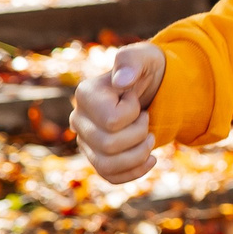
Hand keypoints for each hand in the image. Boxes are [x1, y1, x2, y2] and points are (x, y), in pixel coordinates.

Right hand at [71, 44, 169, 185]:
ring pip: (107, 165)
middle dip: (140, 134)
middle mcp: (79, 119)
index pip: (112, 121)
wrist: (153, 85)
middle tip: (147, 119)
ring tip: (150, 138)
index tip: (137, 100)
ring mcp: (86, 140)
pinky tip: (151, 159)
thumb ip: (131, 62)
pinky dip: (135, 172)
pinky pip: (110, 176)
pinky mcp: (97, 155)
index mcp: (85, 94)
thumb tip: (121, 81)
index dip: (134, 114)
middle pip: (109, 146)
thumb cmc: (146, 69)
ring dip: (138, 155)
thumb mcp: (145, 57)